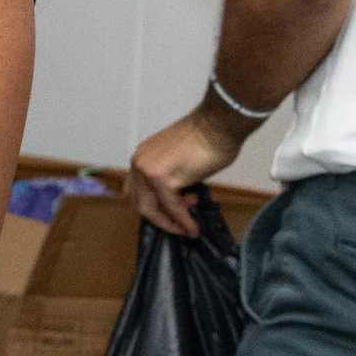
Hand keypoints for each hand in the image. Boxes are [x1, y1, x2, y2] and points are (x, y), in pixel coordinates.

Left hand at [129, 104, 247, 237]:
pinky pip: (172, 207)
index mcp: (142, 156)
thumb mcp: (179, 161)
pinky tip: (192, 230)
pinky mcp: (163, 180)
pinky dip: (182, 221)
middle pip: (138, 201)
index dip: (152, 206)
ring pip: (150, 208)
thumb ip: (173, 177)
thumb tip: (181, 197)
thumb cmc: (207, 139)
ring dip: (170, 221)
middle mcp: (139, 163)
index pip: (137, 189)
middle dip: (158, 217)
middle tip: (178, 225)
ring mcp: (148, 171)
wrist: (218, 125)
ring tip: (190, 220)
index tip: (169, 216)